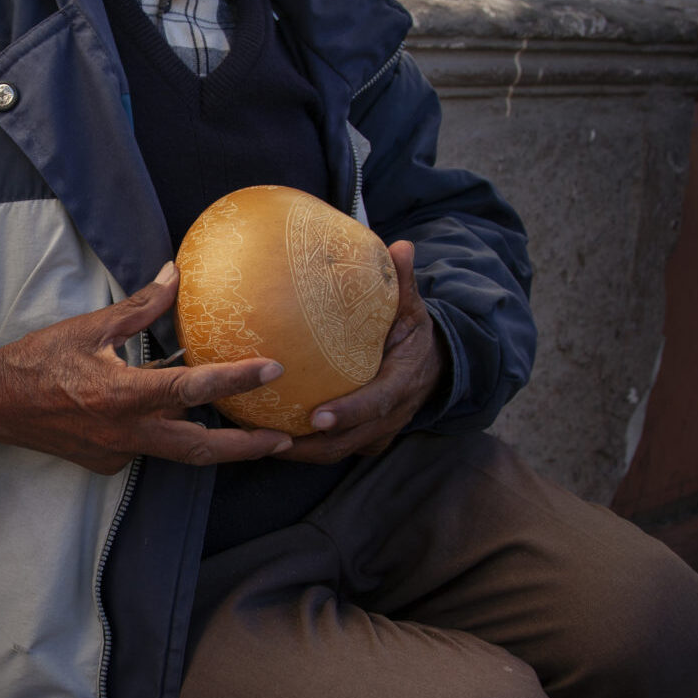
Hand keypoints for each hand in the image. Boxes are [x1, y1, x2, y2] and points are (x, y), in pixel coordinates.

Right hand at [0, 262, 293, 473]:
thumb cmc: (39, 361)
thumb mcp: (90, 327)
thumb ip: (140, 308)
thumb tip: (174, 276)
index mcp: (123, 393)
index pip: (193, 387)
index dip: (236, 379)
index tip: (273, 369)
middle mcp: (127, 432)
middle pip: (200, 449)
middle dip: (247, 448)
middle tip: (286, 438)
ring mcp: (118, 452)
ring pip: (178, 452)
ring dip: (215, 444)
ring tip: (253, 435)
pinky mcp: (109, 462)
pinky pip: (149, 448)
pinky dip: (166, 431)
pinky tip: (173, 415)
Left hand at [274, 241, 446, 464]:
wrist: (437, 368)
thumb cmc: (414, 334)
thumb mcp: (413, 308)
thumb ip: (403, 282)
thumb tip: (402, 247)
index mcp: (402, 381)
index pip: (376, 403)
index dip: (349, 412)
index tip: (318, 416)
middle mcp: (391, 414)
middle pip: (349, 440)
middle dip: (311, 445)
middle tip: (271, 437)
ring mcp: (380, 432)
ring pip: (337, 451)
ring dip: (301, 451)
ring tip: (261, 440)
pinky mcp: (367, 440)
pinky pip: (334, 449)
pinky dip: (306, 448)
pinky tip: (270, 437)